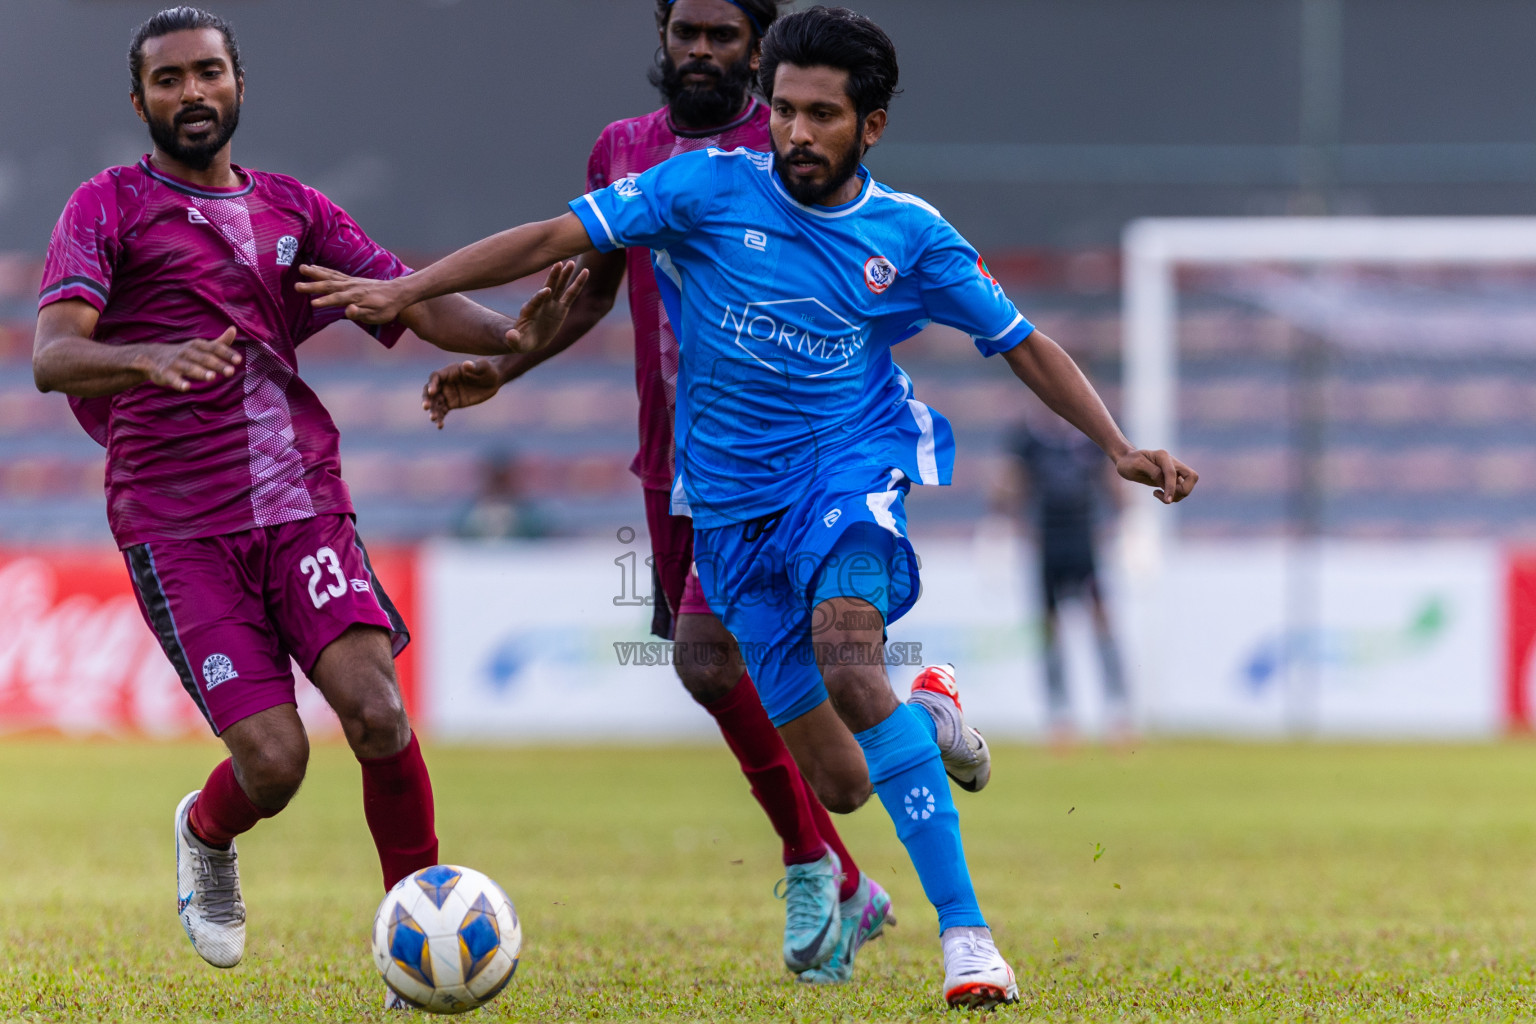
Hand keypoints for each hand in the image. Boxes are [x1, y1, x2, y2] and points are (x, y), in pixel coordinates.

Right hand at [141, 327, 241, 391]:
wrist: (152, 357)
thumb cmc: (184, 353)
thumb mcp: (201, 347)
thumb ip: (219, 342)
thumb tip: (234, 329)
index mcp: (198, 346)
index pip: (215, 348)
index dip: (226, 354)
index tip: (238, 360)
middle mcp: (188, 352)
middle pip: (205, 359)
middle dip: (218, 365)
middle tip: (231, 372)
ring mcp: (176, 363)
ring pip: (190, 368)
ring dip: (201, 372)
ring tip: (212, 377)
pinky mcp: (165, 373)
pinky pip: (172, 378)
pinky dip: (179, 382)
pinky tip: (186, 387)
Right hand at [295, 265, 409, 324]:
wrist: (397, 293)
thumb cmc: (386, 308)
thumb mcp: (376, 315)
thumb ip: (360, 313)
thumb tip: (348, 310)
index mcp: (356, 297)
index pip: (338, 299)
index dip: (325, 301)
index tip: (312, 303)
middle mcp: (351, 286)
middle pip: (329, 285)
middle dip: (312, 286)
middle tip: (296, 286)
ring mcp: (351, 281)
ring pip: (330, 276)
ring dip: (315, 273)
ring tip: (301, 268)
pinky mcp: (351, 279)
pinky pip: (334, 273)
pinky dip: (323, 269)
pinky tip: (315, 267)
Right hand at [422, 359, 503, 428]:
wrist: (493, 380)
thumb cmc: (487, 369)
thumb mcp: (483, 366)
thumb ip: (475, 366)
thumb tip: (466, 364)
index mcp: (450, 372)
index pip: (435, 377)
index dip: (432, 383)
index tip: (432, 392)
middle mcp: (445, 383)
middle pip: (430, 391)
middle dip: (427, 398)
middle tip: (426, 407)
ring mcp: (448, 394)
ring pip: (435, 403)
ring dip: (433, 411)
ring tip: (434, 419)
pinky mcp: (452, 404)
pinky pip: (443, 411)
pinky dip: (440, 418)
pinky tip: (440, 426)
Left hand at [505, 261, 589, 352]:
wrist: (531, 340)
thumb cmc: (522, 341)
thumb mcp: (516, 343)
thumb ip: (514, 339)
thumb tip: (510, 336)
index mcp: (530, 310)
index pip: (535, 301)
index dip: (540, 296)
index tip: (547, 290)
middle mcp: (541, 303)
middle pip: (548, 287)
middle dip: (553, 277)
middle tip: (558, 264)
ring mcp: (552, 304)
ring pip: (560, 287)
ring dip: (565, 275)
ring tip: (572, 263)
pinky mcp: (561, 307)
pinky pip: (571, 294)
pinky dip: (578, 284)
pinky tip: (585, 272)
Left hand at [1115, 448, 1197, 503]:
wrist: (1127, 461)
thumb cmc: (1129, 462)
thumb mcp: (1137, 465)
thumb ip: (1153, 472)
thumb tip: (1165, 483)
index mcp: (1163, 456)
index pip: (1172, 473)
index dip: (1171, 488)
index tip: (1167, 500)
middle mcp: (1172, 462)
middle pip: (1192, 477)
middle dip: (1183, 491)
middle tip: (1167, 496)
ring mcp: (1174, 470)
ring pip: (1187, 486)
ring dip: (1177, 495)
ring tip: (1157, 494)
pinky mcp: (1172, 479)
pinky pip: (1180, 490)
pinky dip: (1172, 496)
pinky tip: (1157, 493)